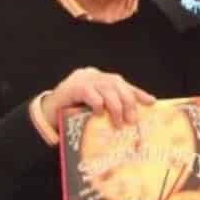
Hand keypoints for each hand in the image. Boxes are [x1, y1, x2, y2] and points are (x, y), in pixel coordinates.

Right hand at [41, 67, 155, 129]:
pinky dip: (97, 102)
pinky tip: (99, 113)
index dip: (139, 93)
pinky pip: (90, 92)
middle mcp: (96, 76)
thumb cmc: (72, 112)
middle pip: (118, 85)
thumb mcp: (94, 110)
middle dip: (128, 102)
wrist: (47, 110)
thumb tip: (129, 123)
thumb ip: (108, 110)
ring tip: (119, 123)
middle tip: (132, 120)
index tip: (152, 102)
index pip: (124, 85)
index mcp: (103, 80)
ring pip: (107, 89)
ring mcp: (84, 79)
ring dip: (116, 106)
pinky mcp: (73, 87)